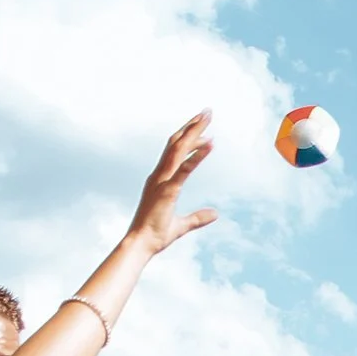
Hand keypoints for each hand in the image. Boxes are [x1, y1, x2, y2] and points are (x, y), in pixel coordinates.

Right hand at [125, 112, 217, 255]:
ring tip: (207, 117)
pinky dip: (198, 156)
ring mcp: (162, 181)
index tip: (205, 131)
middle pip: (176, 143)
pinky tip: (211, 144)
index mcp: (160, 180)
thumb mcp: (182, 225)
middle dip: (192, 126)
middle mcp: (159, 175)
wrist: (141, 244)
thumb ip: (198, 218)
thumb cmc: (156, 234)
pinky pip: (184, 169)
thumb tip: (215, 214)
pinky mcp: (168, 190)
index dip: (189, 139)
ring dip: (194, 131)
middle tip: (207, 111)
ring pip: (178, 149)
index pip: (175, 152)